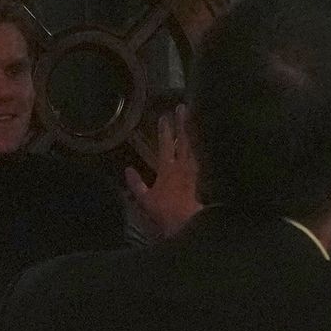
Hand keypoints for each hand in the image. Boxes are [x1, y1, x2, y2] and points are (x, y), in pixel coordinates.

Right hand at [122, 118, 199, 239]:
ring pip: (194, 147)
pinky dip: (201, 148)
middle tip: (183, 108)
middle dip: (183, 123)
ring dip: (193, 133)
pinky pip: (201, 158)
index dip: (164, 130)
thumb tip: (128, 169)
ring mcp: (194, 171)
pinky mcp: (201, 178)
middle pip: (183, 140)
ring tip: (194, 120)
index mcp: (167, 168)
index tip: (164, 116)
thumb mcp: (145, 199)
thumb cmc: (164, 211)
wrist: (187, 223)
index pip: (165, 145)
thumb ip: (136, 183)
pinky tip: (203, 144)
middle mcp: (182, 166)